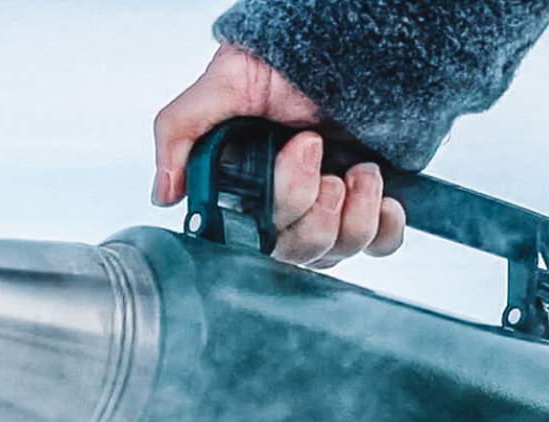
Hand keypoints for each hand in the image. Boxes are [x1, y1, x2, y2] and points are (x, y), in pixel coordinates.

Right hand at [154, 45, 405, 266]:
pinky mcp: (367, 208)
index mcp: (245, 189)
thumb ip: (180, 131)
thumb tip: (164, 192)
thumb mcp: (223, 83)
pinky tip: (382, 195)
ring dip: (352, 212)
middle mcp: (283, 208)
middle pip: (294, 251)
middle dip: (311, 204)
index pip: (248, 240)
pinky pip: (378, 246)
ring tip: (358, 167)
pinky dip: (383, 228)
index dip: (273, 214)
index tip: (287, 160)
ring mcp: (326, 210)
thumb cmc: (285, 62)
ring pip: (335, 252)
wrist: (350, 43)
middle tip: (315, 146)